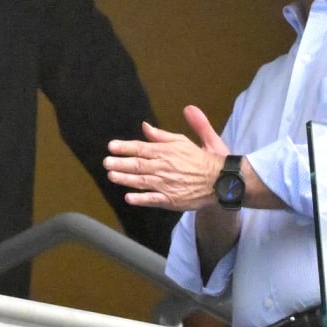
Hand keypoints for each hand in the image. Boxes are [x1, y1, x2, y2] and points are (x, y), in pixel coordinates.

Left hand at [103, 104, 226, 210]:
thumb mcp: (182, 141)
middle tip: (106, 162)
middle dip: (120, 163)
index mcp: (165, 151)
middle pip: (138, 165)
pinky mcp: (172, 199)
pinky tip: (128, 198)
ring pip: (142, 181)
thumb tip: (145, 126)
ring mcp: (167, 184)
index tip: (111, 146)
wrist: (220, 181)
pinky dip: (141, 199)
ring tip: (111, 176)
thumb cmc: (200, 158)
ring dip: (125, 179)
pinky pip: (153, 200)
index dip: (124, 147)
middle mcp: (164, 167)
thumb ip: (162, 135)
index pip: (140, 148)